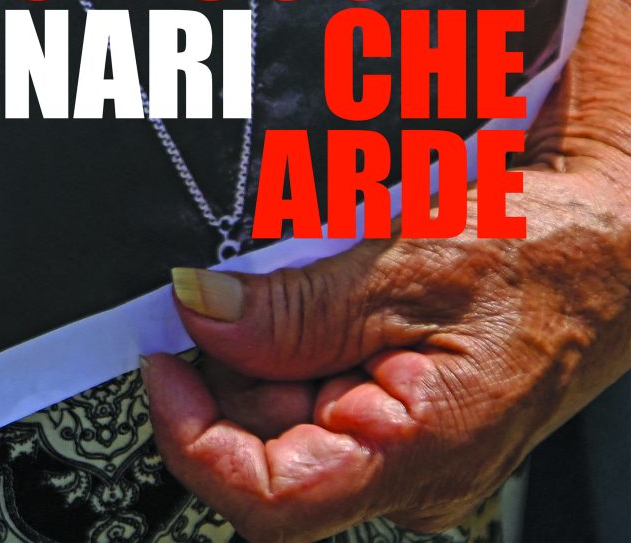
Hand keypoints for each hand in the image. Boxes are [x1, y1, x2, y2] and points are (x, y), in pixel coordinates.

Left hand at [143, 138, 630, 540]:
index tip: (159, 361)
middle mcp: (408, 475)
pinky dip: (302, 332)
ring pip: (287, 411)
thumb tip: (202, 311)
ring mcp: (405, 448)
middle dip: (234, 362)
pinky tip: (330, 278)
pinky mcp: (402, 414)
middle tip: (238, 277)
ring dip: (269, 338)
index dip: (192, 436)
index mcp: (417, 456)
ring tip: (313, 263)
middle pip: (266, 445)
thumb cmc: (545, 255)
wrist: (612, 245)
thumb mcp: (410, 260)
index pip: (269, 499)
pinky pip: (321, 386)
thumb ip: (299, 302)